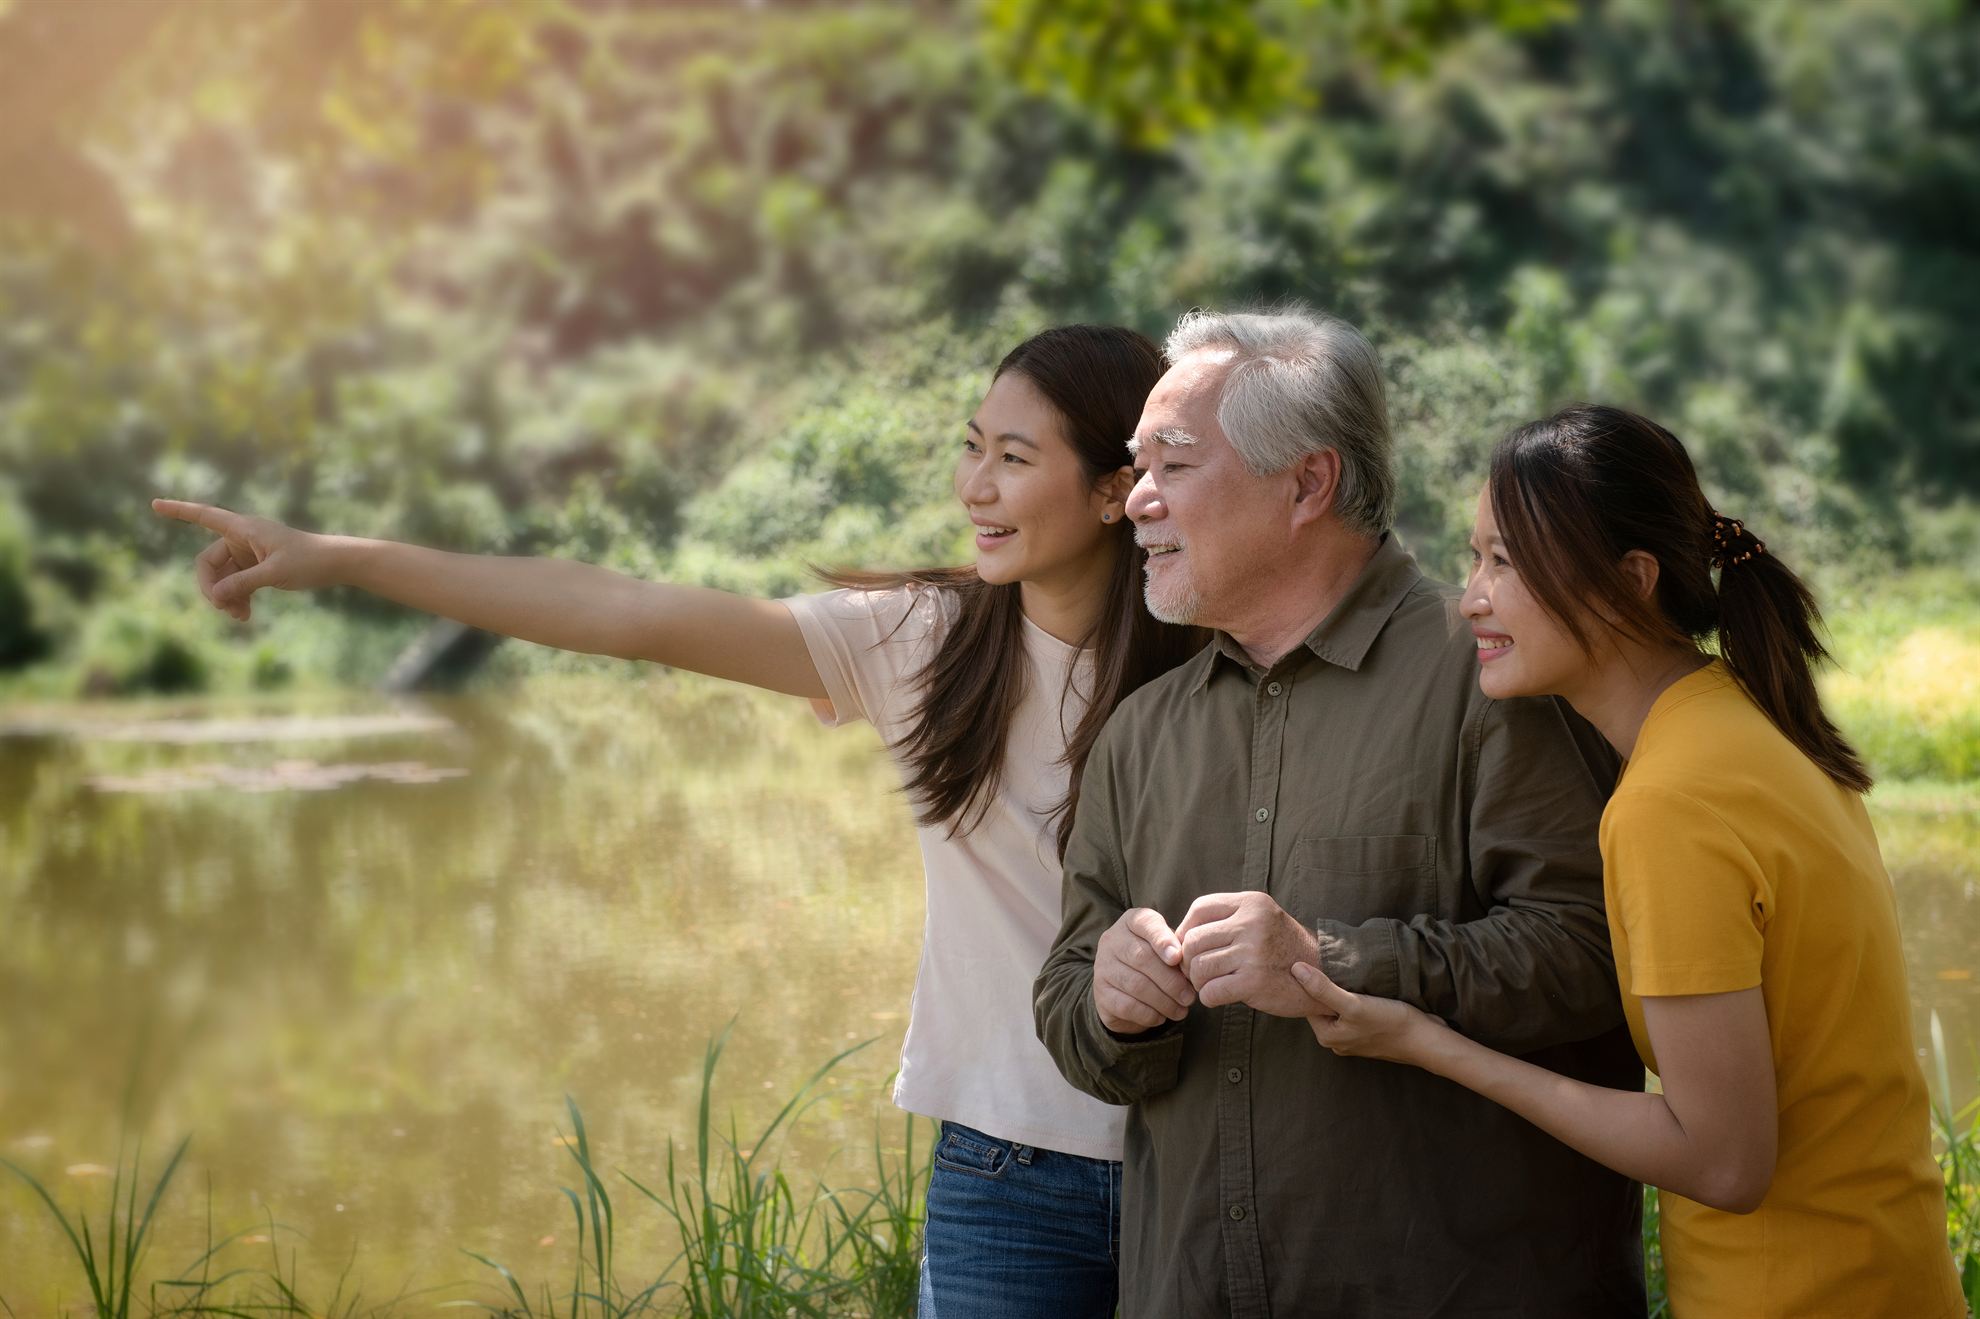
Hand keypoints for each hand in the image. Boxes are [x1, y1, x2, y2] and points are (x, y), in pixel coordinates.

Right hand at [152, 499, 335, 621]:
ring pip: (224, 576)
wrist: (337, 564)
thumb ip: (242, 584)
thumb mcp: (274, 574)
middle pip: (209, 562)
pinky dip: (237, 597)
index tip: (154, 505)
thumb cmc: (309, 561)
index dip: (179, 511)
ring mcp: (250, 553)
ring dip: (226, 597)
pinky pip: (237, 582)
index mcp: (245, 528)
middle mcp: (243, 537)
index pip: (205, 515)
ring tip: (239, 617)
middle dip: (213, 586)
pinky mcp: (258, 566)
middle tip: (223, 609)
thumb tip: (215, 596)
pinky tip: (244, 616)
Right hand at [1092, 908, 1194, 1034]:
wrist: (1124, 989)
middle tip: (1189, 997)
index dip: (1162, 940)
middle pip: (1141, 957)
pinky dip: (1149, 1014)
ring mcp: (1103, 967)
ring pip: (1136, 984)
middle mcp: (1112, 940)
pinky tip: (1161, 1017)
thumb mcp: (1167, 948)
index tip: (1178, 957)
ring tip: (1181, 1010)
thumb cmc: (1155, 961)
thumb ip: (1178, 951)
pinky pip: (1127, 1005)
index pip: (1145, 923)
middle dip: (1170, 980)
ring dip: (1164, 1001)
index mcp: (1131, 922)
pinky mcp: (1101, 993)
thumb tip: (1190, 967)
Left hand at [1175, 891, 1319, 1015]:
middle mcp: (1252, 923)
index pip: (1200, 908)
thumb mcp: (1260, 919)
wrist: (1325, 973)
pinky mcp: (1255, 982)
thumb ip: (1226, 920)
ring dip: (1199, 981)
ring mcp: (1253, 952)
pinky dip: (1209, 998)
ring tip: (1212, 984)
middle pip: (1193, 940)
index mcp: (1252, 903)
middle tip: (1199, 972)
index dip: (1186, 929)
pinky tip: (1221, 996)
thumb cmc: (1283, 948)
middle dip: (1188, 960)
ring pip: (1198, 967)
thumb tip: (1176, 937)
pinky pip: (1210, 992)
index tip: (1191, 947)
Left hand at [1290, 960, 1441, 1064]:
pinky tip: (1363, 985)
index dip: (1308, 983)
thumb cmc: (1390, 1023)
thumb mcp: (1353, 1004)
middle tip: (1330, 962)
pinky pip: (1356, 1010)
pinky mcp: (1370, 1031)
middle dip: (1326, 986)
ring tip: (1346, 971)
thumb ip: (1323, 988)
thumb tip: (1295, 969)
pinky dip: (1357, 997)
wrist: (1427, 1039)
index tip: (1312, 962)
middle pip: (1323, 1006)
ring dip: (1343, 991)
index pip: (1307, 1004)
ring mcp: (1355, 1037)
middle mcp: (1338, 1040)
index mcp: (1327, 1036)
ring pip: (1340, 1007)